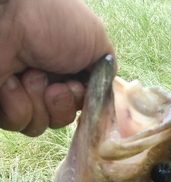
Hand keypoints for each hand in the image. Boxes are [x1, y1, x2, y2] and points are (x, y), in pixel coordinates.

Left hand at [0, 0, 115, 135]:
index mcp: (66, 68)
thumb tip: (102, 97)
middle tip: (53, 85)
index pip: (79, 106)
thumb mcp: (97, 41)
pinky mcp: (1, 103)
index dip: (78, 102)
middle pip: (61, 119)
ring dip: (38, 103)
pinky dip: (17, 104)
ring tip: (29, 75)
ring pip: (39, 125)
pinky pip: (17, 122)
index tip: (76, 86)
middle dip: (60, 105)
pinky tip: (10, 82)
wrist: (10, 14)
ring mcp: (21, 92)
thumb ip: (106, 74)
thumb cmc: (54, 20)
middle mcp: (44, 81)